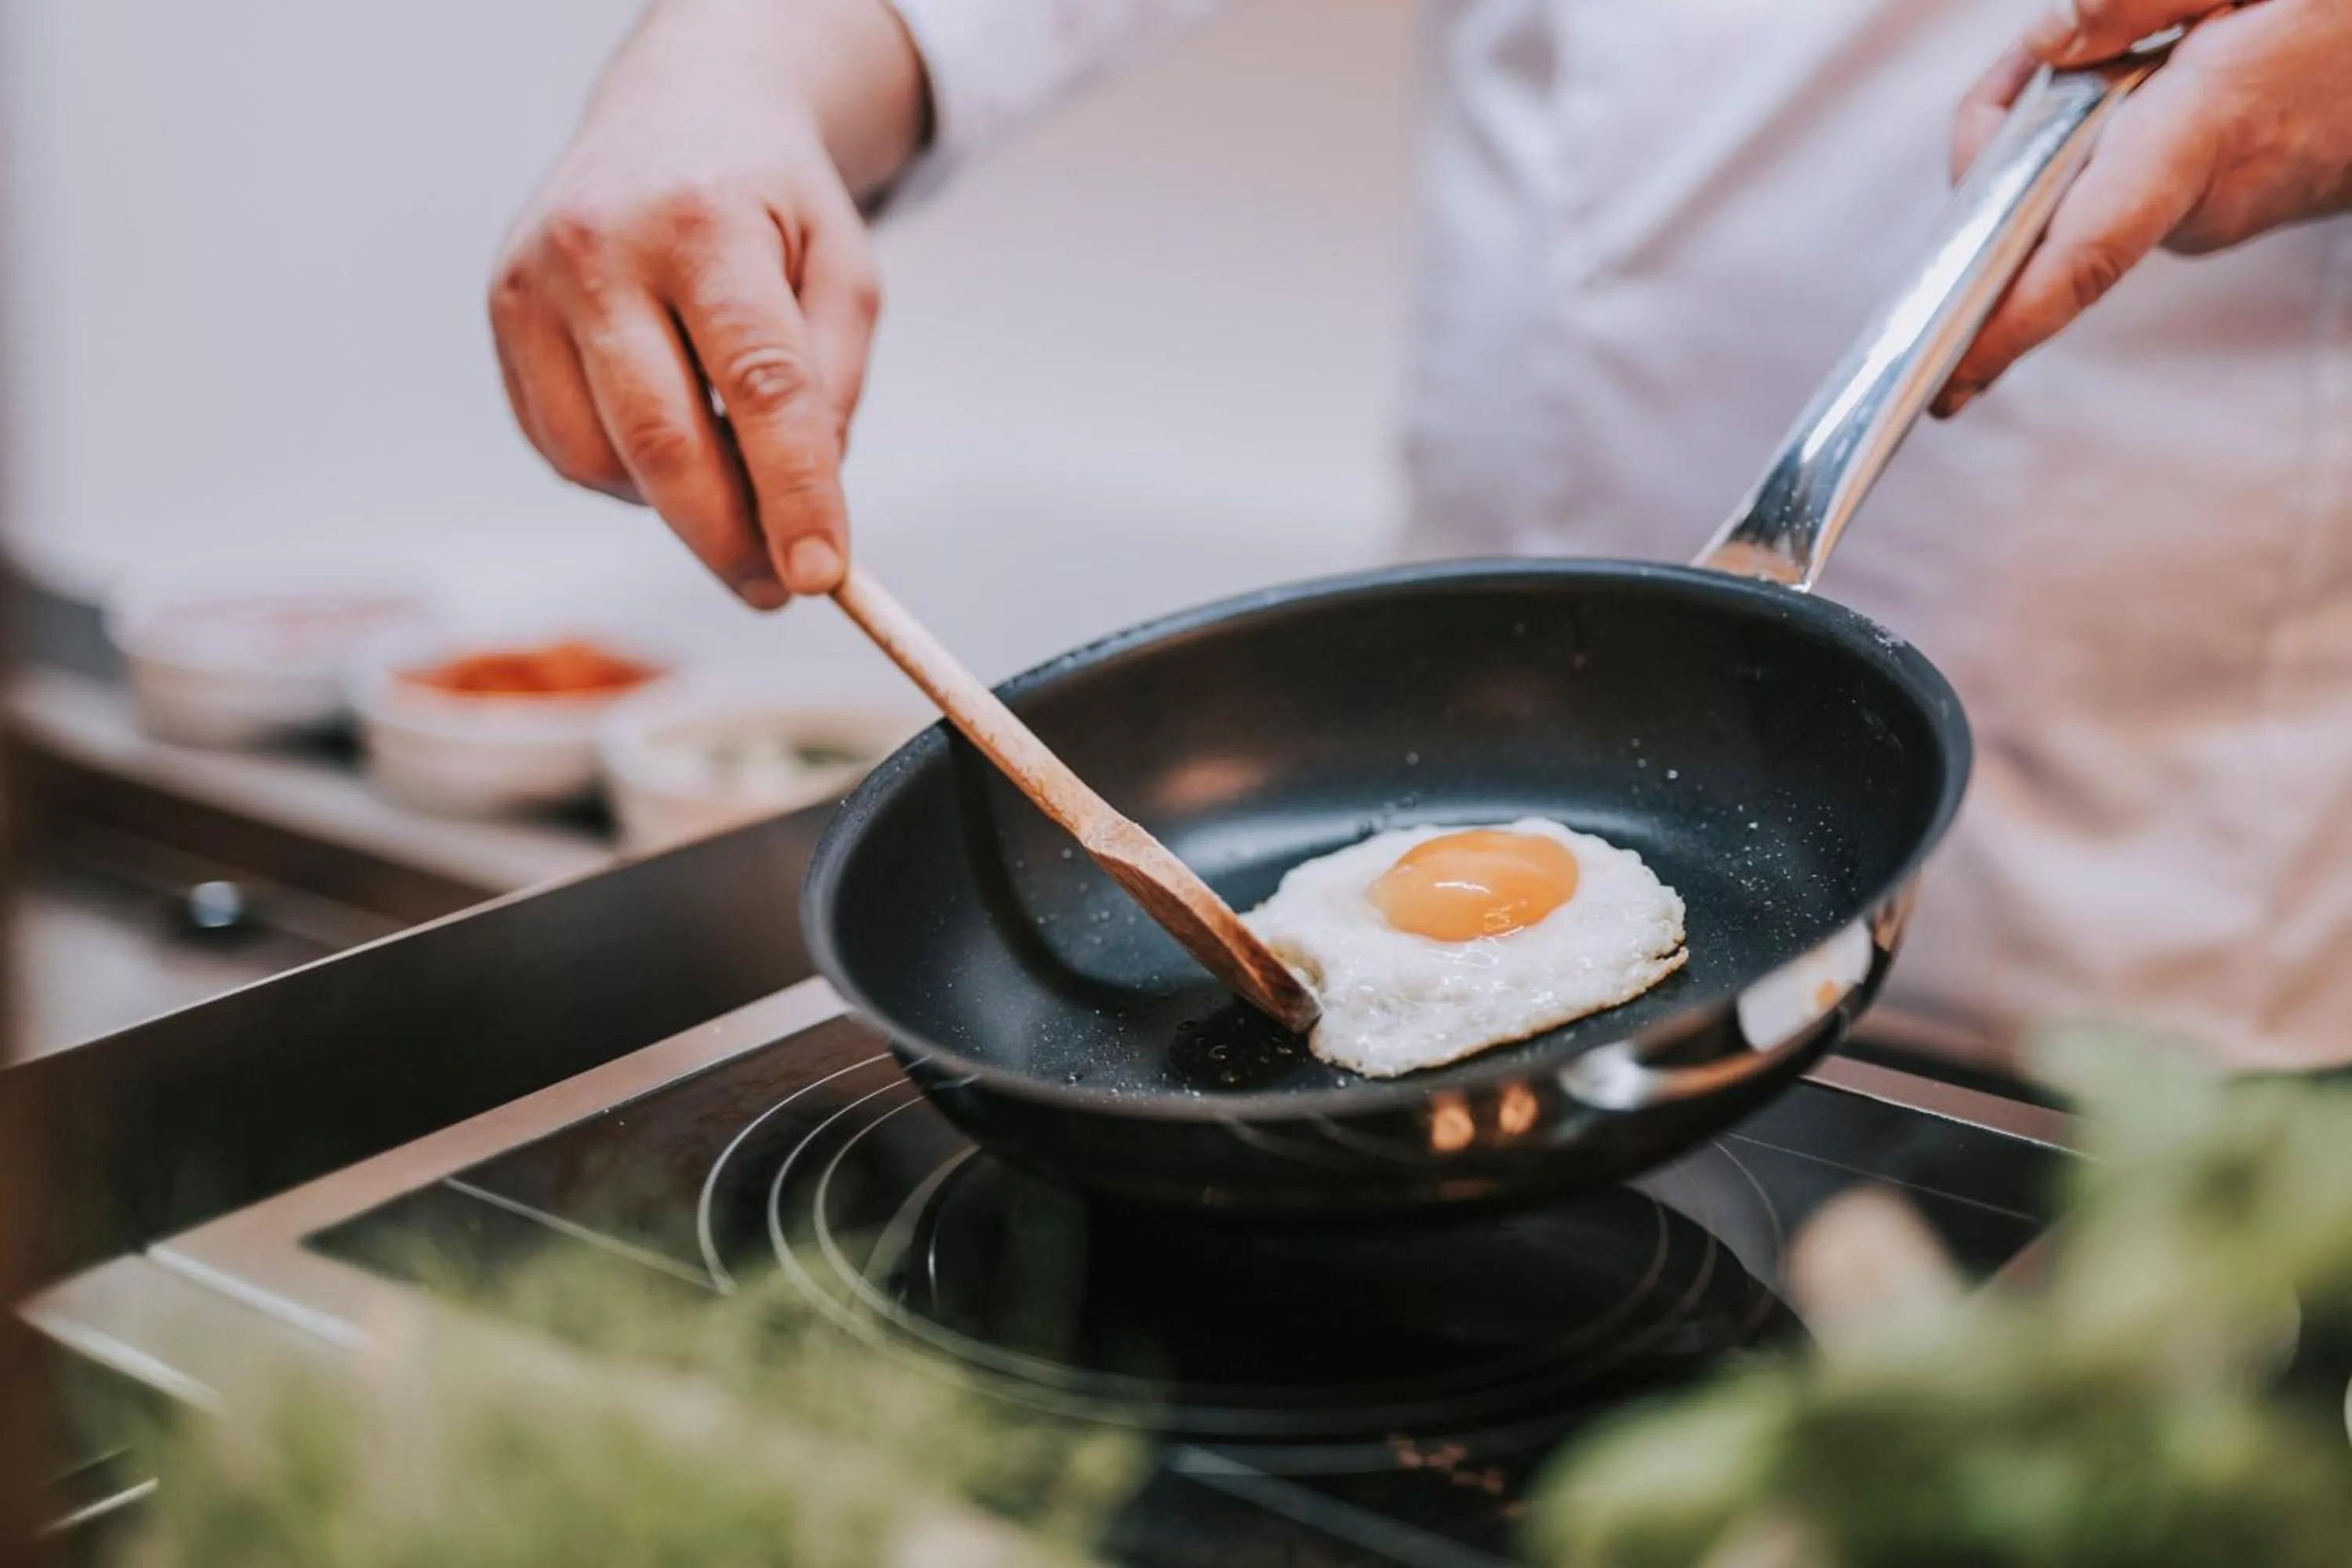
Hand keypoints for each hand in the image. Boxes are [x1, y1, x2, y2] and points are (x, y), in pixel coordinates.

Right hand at [490, 0, 924, 604]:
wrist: (674, 113)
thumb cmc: (768, 203)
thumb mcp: (842, 269)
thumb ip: (834, 383)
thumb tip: (802, 504)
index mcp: (705, 224)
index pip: (760, 384)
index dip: (795, 493)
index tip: (824, 574)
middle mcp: (600, 249)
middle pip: (663, 440)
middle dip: (728, 537)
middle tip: (778, 587)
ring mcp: (533, 286)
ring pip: (603, 460)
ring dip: (676, 507)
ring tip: (731, 483)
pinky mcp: (502, 320)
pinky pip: (563, 447)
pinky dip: (624, 477)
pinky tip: (667, 443)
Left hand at [1936, 0, 2351, 415]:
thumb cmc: (2337, 15)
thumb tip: (2046, 46)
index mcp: (2203, 132)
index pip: (2084, 252)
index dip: (2006, 324)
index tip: (1945, 384)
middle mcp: (2196, 202)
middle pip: (2040, 205)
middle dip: (2006, 129)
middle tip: (2046, 52)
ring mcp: (2205, 222)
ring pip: (2072, 192)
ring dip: (2061, 122)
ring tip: (2130, 52)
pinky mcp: (2205, 221)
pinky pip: (2112, 189)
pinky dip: (2102, 136)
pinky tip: (2150, 82)